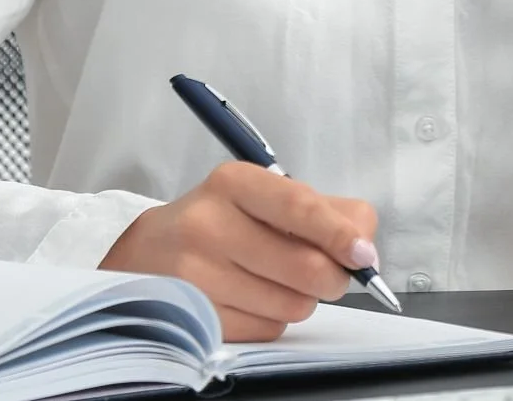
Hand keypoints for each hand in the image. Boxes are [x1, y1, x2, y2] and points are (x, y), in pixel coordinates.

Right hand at [99, 162, 376, 341]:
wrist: (148, 252)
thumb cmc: (222, 221)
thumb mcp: (265, 198)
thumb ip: (325, 212)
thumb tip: (364, 248)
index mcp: (234, 184)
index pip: (299, 207)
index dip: (339, 233)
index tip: (364, 255)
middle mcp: (208, 224)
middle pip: (304, 266)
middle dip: (332, 277)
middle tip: (329, 274)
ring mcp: (195, 273)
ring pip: (291, 303)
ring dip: (301, 299)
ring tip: (277, 280)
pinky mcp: (194, 314)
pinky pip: (266, 328)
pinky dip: (273, 318)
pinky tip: (252, 298)